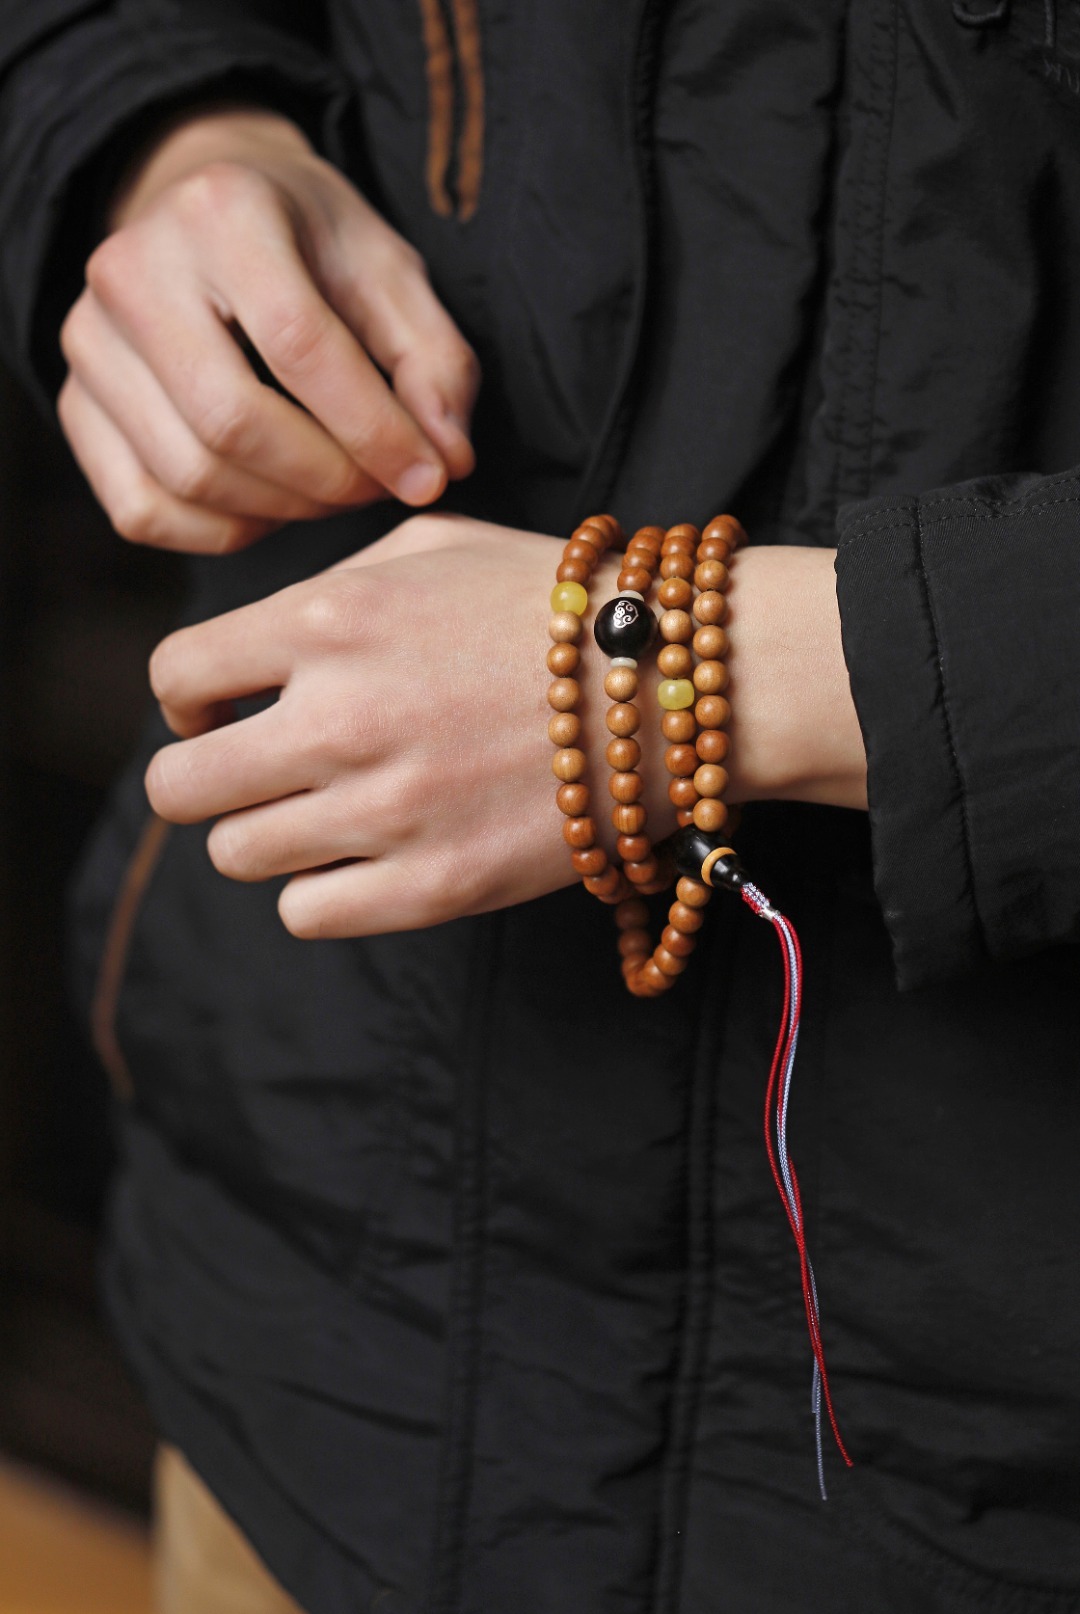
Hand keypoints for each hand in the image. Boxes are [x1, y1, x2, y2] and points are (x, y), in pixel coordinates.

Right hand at [58, 109, 478, 553]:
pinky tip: (272, 505)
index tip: (429, 476)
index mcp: (220, 212)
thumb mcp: (388, 271)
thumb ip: (434, 360)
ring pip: (188, 476)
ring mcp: (88, 342)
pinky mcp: (75, 405)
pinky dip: (221, 532)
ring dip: (283, 510)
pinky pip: (144, 511)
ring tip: (336, 490)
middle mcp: (131, 271)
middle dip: (327, 479)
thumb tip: (447, 459)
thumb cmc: (310, 246)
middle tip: (380, 487)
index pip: (299, 347)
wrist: (208, 218)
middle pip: (232, 423)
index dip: (374, 431)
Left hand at [143, 520, 866, 939]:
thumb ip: (326, 587)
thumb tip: (250, 649)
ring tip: (332, 812)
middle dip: (208, 777)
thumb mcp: (431, 543)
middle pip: (179, 786)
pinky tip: (370, 856)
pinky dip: (324, 890)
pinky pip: (306, 914)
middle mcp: (339, 716)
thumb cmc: (556, 604)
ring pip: (237, 855)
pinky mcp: (435, 887)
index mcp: (329, 620)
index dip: (189, 700)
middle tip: (259, 774)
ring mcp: (385, 811)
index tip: (223, 712)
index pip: (175, 677)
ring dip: (271, 834)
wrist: (676, 680)